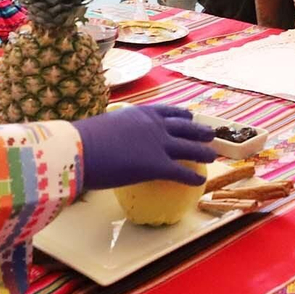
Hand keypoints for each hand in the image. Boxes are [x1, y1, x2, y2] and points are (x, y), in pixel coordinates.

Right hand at [74, 104, 216, 191]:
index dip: (182, 115)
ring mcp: (159, 145)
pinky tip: (199, 181)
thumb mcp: (106, 126)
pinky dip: (193, 177)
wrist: (81, 149)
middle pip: (185, 127)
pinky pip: (182, 172)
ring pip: (190, 148)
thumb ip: (118, 130)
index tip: (190, 115)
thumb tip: (113, 139)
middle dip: (200, 131)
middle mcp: (155, 125)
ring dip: (203, 152)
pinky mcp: (159, 166)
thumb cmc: (84, 140)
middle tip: (210, 134)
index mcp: (141, 113)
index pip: (167, 111)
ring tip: (213, 156)